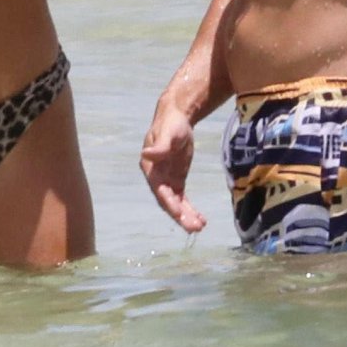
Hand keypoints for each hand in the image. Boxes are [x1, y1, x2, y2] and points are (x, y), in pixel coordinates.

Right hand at [140, 104, 206, 233]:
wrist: (177, 117)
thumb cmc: (170, 124)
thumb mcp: (167, 133)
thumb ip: (160, 146)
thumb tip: (146, 154)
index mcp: (150, 168)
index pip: (159, 190)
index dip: (169, 203)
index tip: (180, 215)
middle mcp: (156, 178)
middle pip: (167, 201)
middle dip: (180, 216)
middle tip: (194, 228)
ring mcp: (166, 181)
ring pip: (176, 204)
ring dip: (186, 217)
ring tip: (200, 227)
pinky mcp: (176, 180)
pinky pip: (182, 199)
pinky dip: (190, 210)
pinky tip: (201, 220)